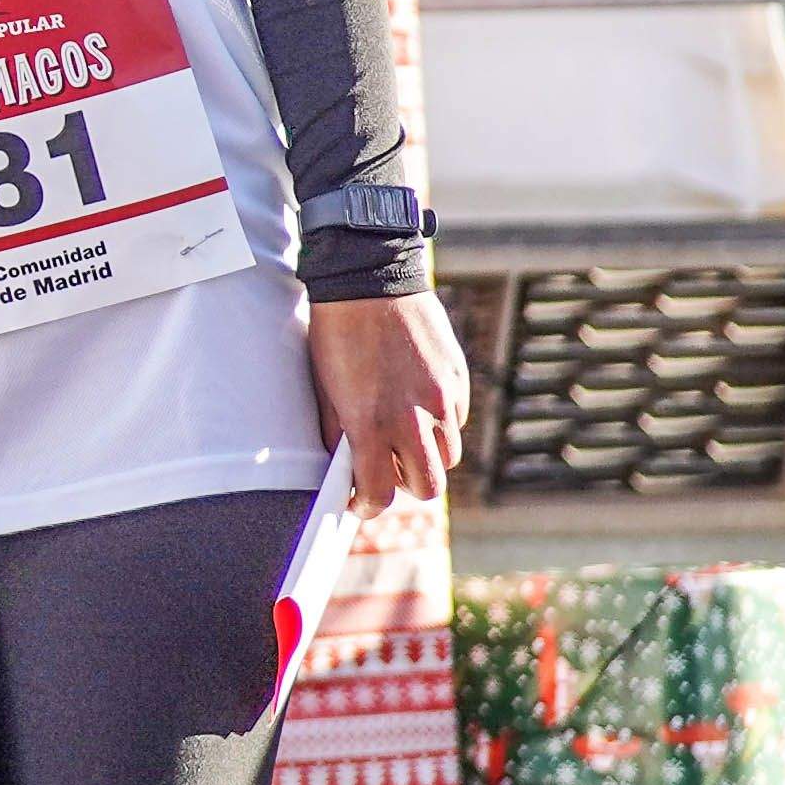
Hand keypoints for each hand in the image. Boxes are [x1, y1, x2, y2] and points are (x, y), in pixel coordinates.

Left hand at [309, 291, 471, 509]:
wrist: (370, 279)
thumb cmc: (337, 332)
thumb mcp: (326, 386)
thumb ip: (340, 432)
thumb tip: (346, 466)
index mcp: (371, 422)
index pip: (381, 492)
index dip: (368, 504)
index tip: (360, 501)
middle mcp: (413, 418)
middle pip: (428, 487)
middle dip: (407, 486)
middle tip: (387, 469)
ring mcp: (441, 400)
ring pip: (448, 456)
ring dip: (427, 455)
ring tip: (404, 434)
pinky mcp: (457, 381)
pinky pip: (457, 421)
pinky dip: (440, 423)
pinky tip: (418, 401)